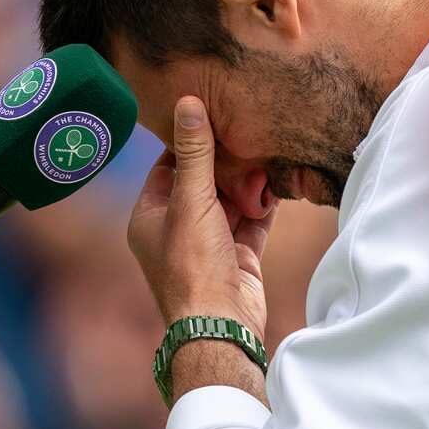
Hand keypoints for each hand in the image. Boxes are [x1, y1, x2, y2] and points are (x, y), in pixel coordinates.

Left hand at [128, 98, 275, 338]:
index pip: (167, 167)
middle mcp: (176, 230)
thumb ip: (195, 153)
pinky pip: (251, 222)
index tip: (211, 116)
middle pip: (202, 183)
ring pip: (229, 202)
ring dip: (247, 183)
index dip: (189, 143)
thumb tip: (188, 103)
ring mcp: (208, 245)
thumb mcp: (191, 200)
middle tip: (247, 131)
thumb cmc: (194, 265)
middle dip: (225, 163)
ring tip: (266, 153)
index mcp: (150, 217)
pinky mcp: (237, 256)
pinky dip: (263, 205)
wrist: (221, 325)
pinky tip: (278, 183)